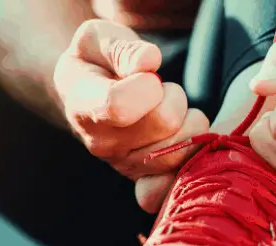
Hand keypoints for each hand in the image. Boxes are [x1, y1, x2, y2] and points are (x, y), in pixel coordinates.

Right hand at [53, 19, 209, 212]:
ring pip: (182, 146)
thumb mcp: (97, 38)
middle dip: (173, 96)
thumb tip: (149, 63)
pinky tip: (179, 133)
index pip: (120, 105)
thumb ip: (121, 48)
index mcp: (84, 106)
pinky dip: (191, 152)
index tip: (145, 72)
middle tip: (159, 87)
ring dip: (187, 120)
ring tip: (166, 108)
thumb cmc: (95, 60)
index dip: (146, 84)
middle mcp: (102, 143)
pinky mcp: (146, 177)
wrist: (87, 92)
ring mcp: (124, 164)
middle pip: (164, 122)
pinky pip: (182, 173)